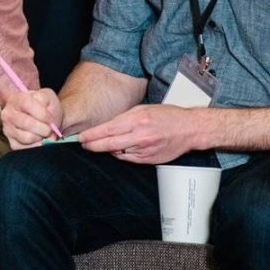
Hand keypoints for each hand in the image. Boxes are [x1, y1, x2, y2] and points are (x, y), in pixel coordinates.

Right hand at [0, 87, 64, 147]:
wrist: (47, 119)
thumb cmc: (46, 107)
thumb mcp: (48, 97)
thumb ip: (46, 101)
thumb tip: (45, 117)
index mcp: (16, 99)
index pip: (27, 105)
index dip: (42, 114)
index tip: (50, 118)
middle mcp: (8, 114)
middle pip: (27, 123)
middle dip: (44, 128)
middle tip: (50, 128)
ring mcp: (8, 129)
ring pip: (27, 137)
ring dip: (41, 137)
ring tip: (45, 133)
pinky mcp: (12, 143)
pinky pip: (27, 149)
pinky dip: (38, 145)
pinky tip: (40, 139)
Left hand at [81, 104, 207, 164]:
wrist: (189, 129)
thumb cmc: (167, 116)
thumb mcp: (143, 109)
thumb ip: (124, 118)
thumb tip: (106, 126)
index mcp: (137, 120)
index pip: (107, 129)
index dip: (92, 135)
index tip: (81, 137)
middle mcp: (140, 136)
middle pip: (109, 144)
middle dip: (93, 145)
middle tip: (84, 145)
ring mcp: (145, 150)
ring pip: (118, 153)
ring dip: (109, 149)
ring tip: (106, 143)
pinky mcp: (149, 160)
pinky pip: (129, 159)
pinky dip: (122, 154)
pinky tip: (123, 148)